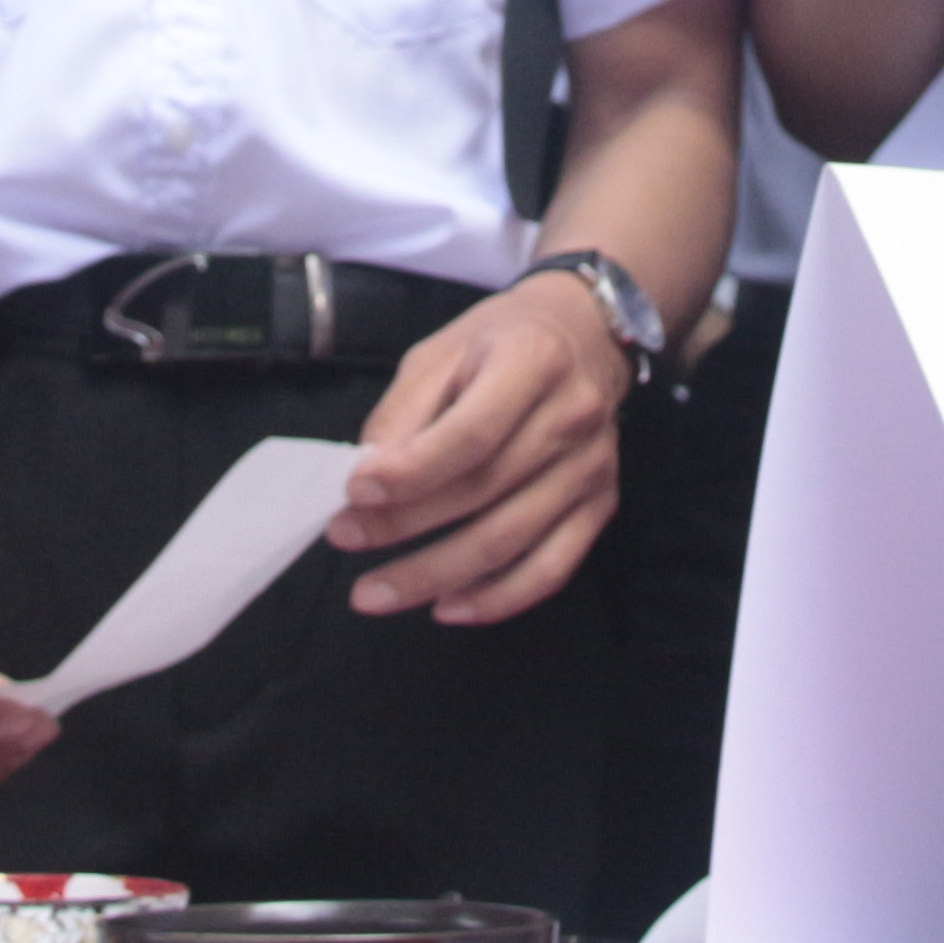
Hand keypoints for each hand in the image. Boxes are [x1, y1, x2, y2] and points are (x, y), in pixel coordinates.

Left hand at [332, 273, 625, 625]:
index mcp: (532, 362)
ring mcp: (591, 467)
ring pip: (510, 540)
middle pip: (483, 491)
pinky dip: (497, 599)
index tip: (355, 491)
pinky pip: (551, 569)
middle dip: (403, 526)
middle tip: (343, 539)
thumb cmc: (502, 341)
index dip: (412, 471)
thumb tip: (366, 481)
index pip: (472, 433)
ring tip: (375, 592)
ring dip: (436, 575)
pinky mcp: (600, 504)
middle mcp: (571, 417)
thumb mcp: (442, 352)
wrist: (587, 335)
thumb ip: (404, 412)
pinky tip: (446, 607)